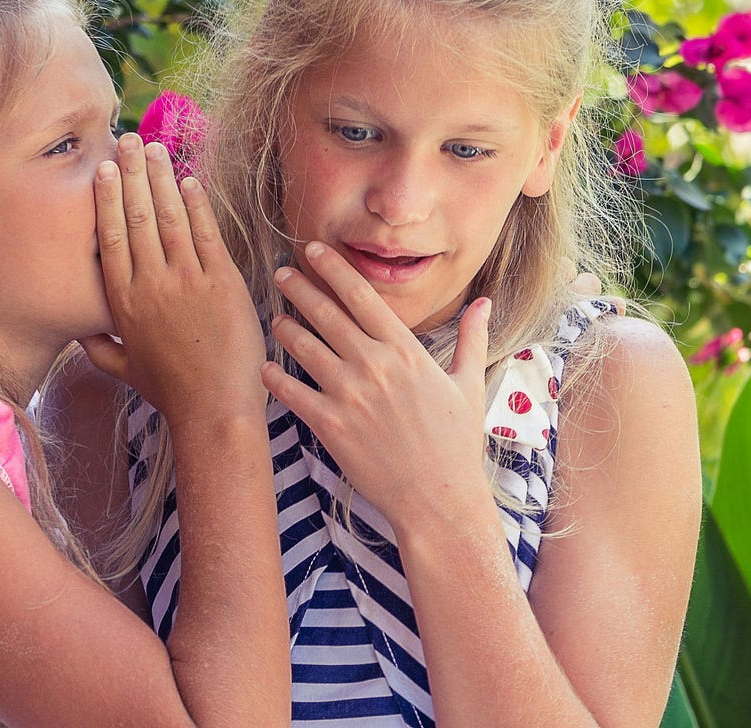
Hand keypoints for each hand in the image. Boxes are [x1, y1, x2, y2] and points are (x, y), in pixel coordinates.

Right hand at [80, 133, 265, 420]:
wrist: (215, 407)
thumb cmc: (170, 390)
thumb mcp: (123, 368)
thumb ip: (97, 346)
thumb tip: (75, 330)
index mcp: (123, 302)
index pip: (110, 237)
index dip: (107, 198)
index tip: (104, 170)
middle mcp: (150, 284)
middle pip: (136, 216)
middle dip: (131, 173)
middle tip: (127, 139)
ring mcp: (187, 280)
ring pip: (169, 216)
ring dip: (161, 177)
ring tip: (155, 147)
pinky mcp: (222, 281)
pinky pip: (206, 232)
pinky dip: (197, 203)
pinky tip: (189, 180)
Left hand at [260, 241, 492, 531]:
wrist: (439, 499)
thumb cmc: (456, 444)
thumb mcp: (470, 385)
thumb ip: (471, 338)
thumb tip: (485, 302)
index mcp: (406, 351)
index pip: (363, 296)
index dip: (334, 269)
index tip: (315, 251)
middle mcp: (374, 366)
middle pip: (326, 313)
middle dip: (300, 288)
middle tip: (282, 271)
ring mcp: (350, 395)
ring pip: (304, 347)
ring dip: (285, 327)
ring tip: (275, 316)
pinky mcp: (331, 425)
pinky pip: (292, 392)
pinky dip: (275, 377)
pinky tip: (266, 368)